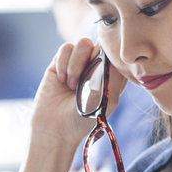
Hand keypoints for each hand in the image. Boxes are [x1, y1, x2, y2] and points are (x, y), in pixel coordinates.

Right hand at [29, 38, 126, 152]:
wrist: (55, 128)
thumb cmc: (84, 118)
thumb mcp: (108, 99)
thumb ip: (114, 74)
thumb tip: (112, 51)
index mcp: (111, 75)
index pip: (116, 52)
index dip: (111, 55)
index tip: (103, 71)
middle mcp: (96, 66)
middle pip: (100, 43)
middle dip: (93, 60)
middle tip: (86, 81)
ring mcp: (77, 63)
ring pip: (82, 43)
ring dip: (76, 64)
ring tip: (72, 85)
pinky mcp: (60, 62)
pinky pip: (65, 48)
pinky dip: (63, 63)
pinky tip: (62, 81)